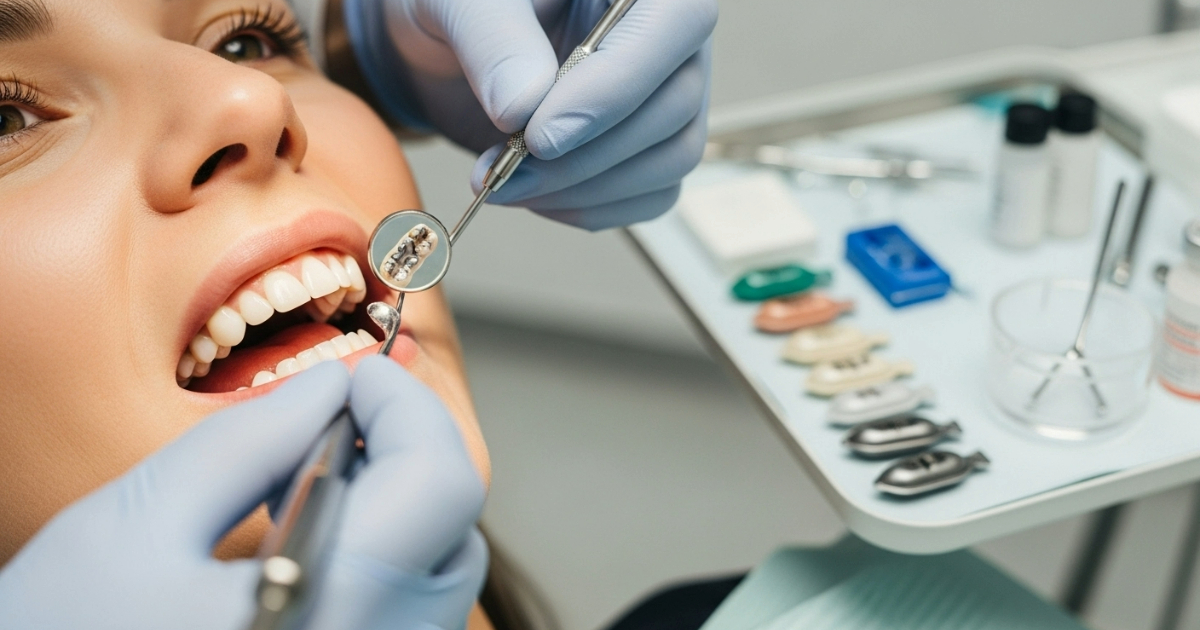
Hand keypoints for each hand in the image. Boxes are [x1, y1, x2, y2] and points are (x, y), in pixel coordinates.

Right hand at [0, 357, 485, 629]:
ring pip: (437, 586)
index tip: (365, 375)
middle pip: (455, 534)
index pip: (442, 482)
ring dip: (399, 514)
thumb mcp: (131, 532)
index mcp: (336, 608)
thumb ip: (243, 447)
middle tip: (342, 422)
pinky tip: (307, 553)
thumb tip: (325, 390)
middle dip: (410, 457)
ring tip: (312, 487)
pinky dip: (381, 570)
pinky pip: (404, 623)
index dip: (410, 409)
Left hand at [347, 0, 716, 229]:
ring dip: (585, 189)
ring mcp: (667, 92)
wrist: (446, 50)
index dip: (619, 84)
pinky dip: (591, 207)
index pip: (678, 21)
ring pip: (671, 158)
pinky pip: (652, 193)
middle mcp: (667, 32)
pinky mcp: (652, 146)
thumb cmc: (465, 10)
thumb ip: (495, 40)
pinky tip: (535, 195)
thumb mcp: (462, 5)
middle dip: (584, 156)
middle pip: (675, 104)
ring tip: (506, 184)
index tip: (543, 135)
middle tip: (507, 169)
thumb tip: (523, 106)